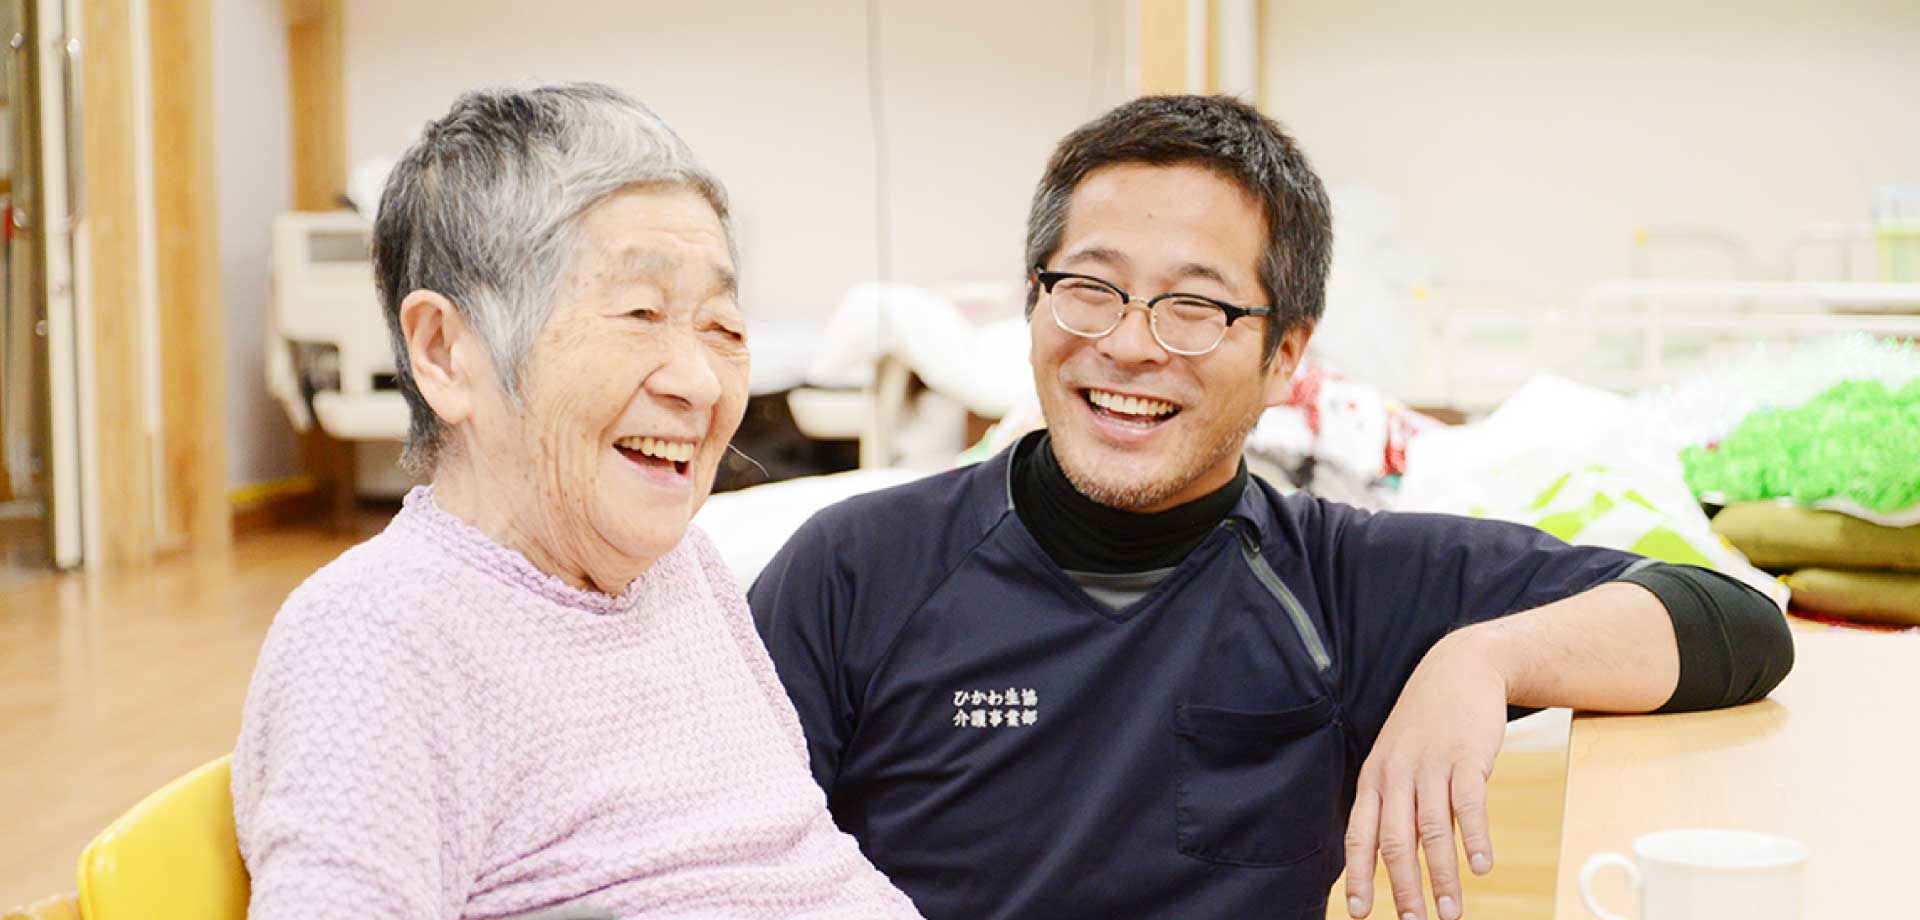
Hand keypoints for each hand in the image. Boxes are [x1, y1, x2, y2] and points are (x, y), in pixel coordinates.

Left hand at [1345, 628, 1508, 919]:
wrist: (1459, 668)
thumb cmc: (1427, 725)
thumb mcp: (1396, 758)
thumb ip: (1392, 802)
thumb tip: (1391, 856)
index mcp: (1375, 778)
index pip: (1359, 834)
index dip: (1358, 875)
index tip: (1359, 913)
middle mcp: (1397, 774)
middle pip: (1394, 840)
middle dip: (1402, 888)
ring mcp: (1431, 764)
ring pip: (1431, 829)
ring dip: (1441, 875)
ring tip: (1451, 911)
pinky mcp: (1466, 757)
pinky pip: (1468, 803)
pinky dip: (1474, 838)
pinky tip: (1482, 866)